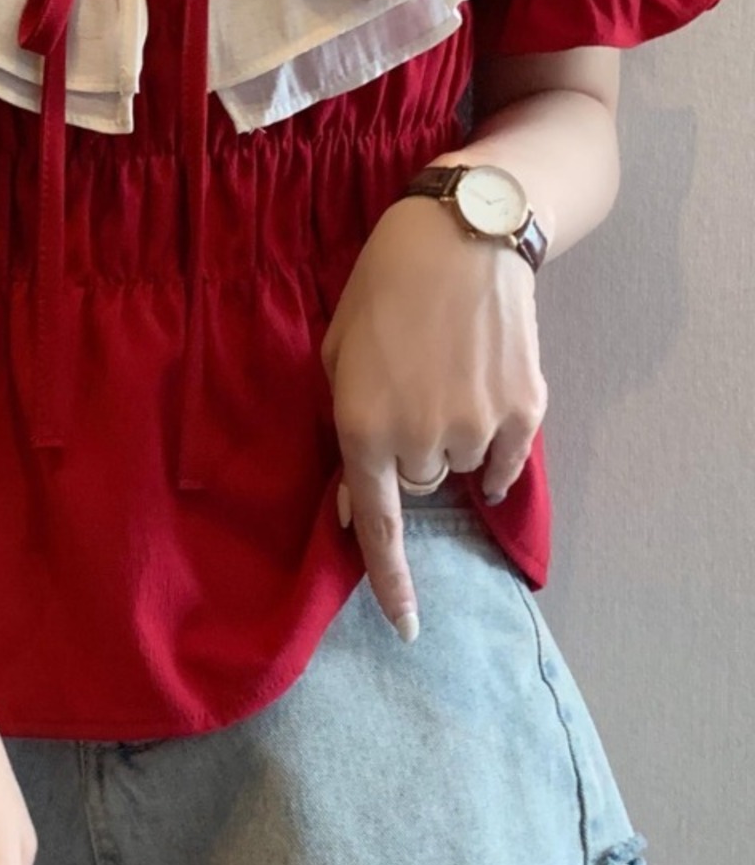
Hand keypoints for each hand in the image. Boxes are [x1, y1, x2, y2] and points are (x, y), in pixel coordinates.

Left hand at [321, 194, 547, 639]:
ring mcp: (479, 427)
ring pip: (462, 467)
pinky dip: (496, 445)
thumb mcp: (337, 357)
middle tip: (410, 387)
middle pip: (419, 485)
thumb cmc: (382, 290)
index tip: (406, 628)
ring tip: (448, 370)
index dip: (391, 582)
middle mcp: (422, 438)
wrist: (460, 236)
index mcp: (363, 428)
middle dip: (410, 451)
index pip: (376, 525)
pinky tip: (485, 395)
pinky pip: (507, 461)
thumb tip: (353, 509)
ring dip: (453, 437)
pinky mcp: (525, 410)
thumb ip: (345, 436)